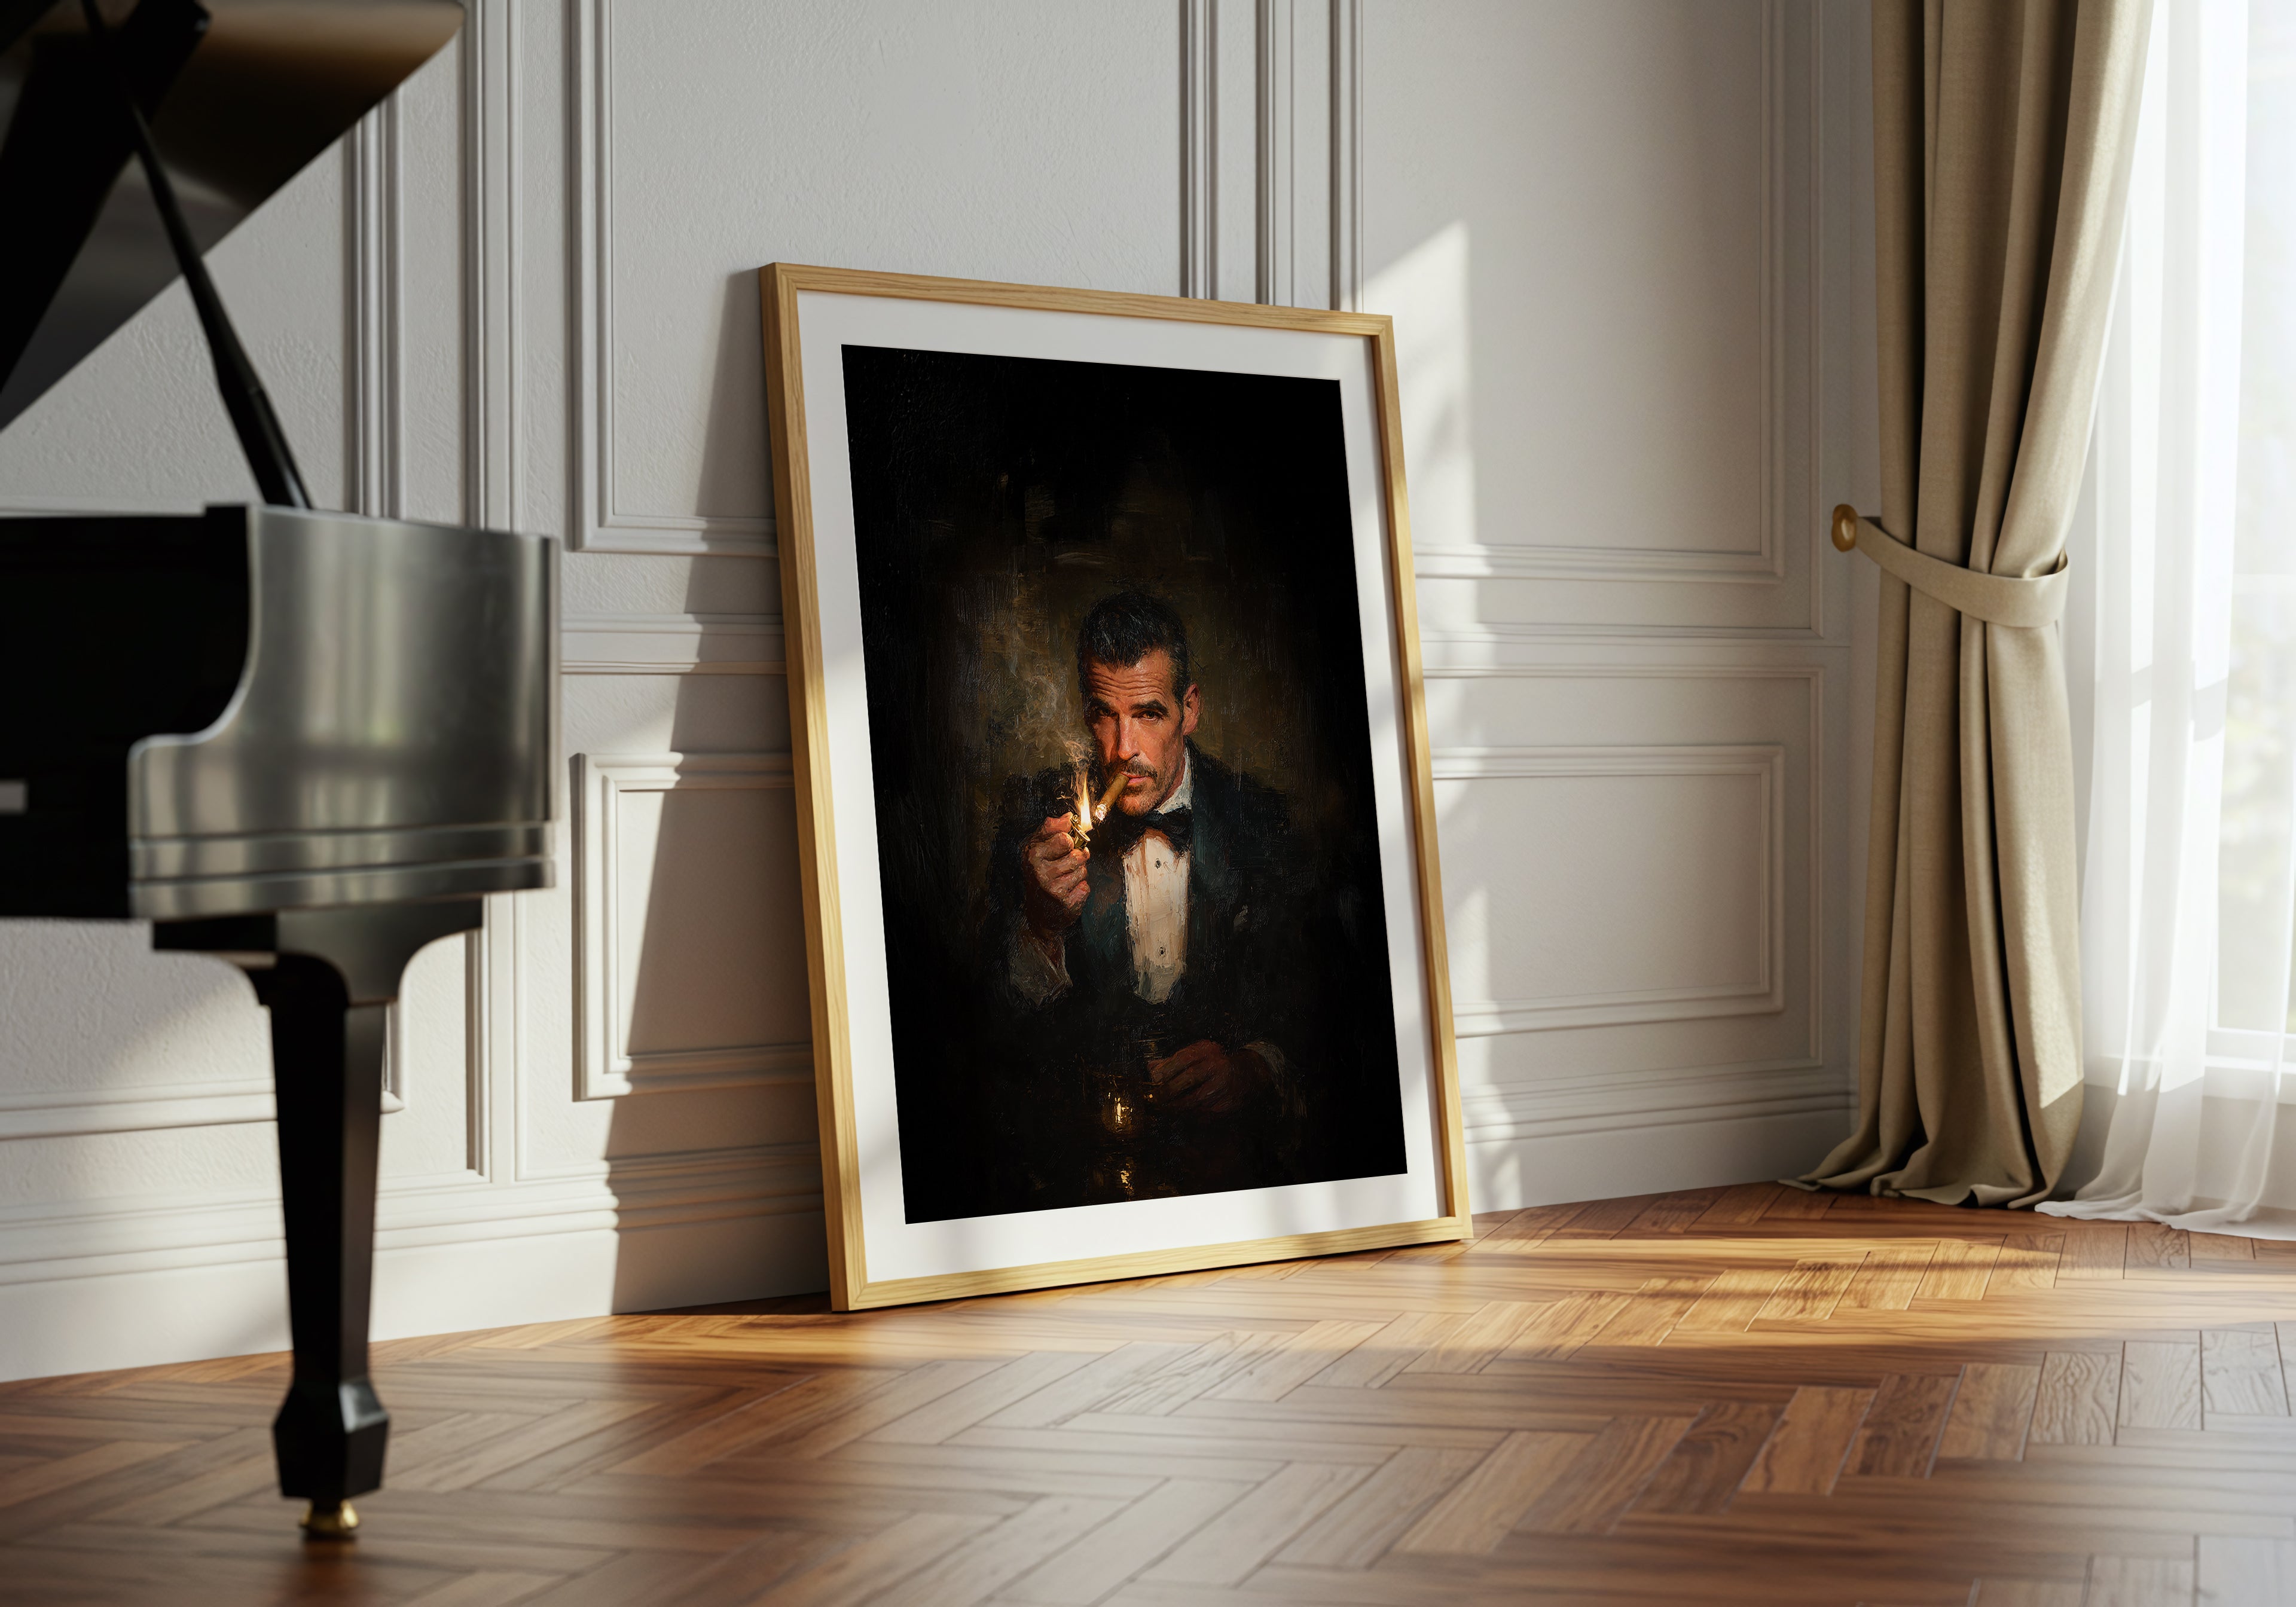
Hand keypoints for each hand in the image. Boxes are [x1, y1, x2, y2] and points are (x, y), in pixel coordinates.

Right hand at [1022, 812, 1087, 938]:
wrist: (1039, 912)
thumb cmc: (1039, 874)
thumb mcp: (1037, 847)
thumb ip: (1051, 829)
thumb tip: (1067, 816)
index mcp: (1033, 855)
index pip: (1066, 838)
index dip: (1068, 842)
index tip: (1060, 848)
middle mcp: (1041, 872)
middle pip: (1078, 854)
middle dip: (1077, 857)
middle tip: (1064, 865)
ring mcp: (1054, 889)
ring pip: (1083, 870)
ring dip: (1079, 873)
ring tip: (1064, 879)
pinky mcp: (1066, 903)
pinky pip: (1086, 887)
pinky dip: (1080, 889)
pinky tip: (1068, 892)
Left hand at [1148, 1040, 1269, 1114]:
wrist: (1248, 1074)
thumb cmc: (1217, 1063)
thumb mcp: (1199, 1055)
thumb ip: (1174, 1061)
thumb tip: (1151, 1068)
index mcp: (1209, 1053)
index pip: (1185, 1059)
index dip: (1167, 1070)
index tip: (1154, 1081)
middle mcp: (1218, 1068)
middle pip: (1189, 1079)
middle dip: (1169, 1091)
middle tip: (1155, 1100)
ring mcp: (1224, 1088)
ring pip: (1195, 1101)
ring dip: (1177, 1107)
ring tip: (1165, 1109)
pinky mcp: (1227, 1105)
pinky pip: (1204, 1114)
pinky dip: (1191, 1116)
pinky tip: (1183, 1115)